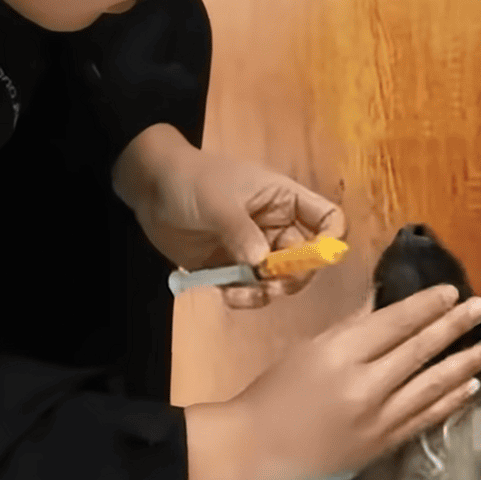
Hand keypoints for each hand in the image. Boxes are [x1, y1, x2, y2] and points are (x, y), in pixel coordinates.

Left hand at [112, 123, 346, 307]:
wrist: (150, 189)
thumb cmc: (190, 181)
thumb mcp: (218, 202)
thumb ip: (242, 232)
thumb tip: (263, 264)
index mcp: (284, 200)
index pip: (327, 219)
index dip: (330, 240)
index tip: (316, 259)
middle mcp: (275, 227)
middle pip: (306, 259)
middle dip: (293, 276)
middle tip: (272, 284)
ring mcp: (253, 249)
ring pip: (278, 280)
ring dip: (267, 292)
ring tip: (241, 293)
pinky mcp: (231, 268)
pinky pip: (250, 290)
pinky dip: (245, 298)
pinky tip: (228, 296)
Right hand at [183, 284, 480, 479]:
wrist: (257, 447)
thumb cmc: (277, 390)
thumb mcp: (310, 347)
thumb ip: (353, 326)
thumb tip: (386, 303)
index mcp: (340, 354)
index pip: (394, 323)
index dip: (426, 306)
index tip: (453, 291)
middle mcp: (364, 386)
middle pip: (419, 350)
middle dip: (455, 326)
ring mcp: (377, 420)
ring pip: (432, 385)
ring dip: (466, 363)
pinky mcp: (383, 446)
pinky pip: (426, 418)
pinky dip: (451, 401)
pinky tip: (471, 386)